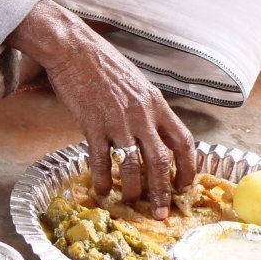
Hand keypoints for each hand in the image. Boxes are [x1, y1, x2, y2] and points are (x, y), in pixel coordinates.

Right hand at [7, 0, 194, 217]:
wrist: (72, 48)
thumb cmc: (101, 62)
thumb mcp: (135, 83)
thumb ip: (146, 108)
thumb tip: (152, 133)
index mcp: (156, 104)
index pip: (183, 142)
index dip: (188, 168)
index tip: (184, 185)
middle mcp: (141, 114)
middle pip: (161, 162)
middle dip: (163, 191)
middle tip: (161, 211)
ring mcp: (117, 120)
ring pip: (133, 165)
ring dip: (133, 189)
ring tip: (129, 201)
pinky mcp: (92, 123)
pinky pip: (101, 158)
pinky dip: (102, 178)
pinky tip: (100, 189)